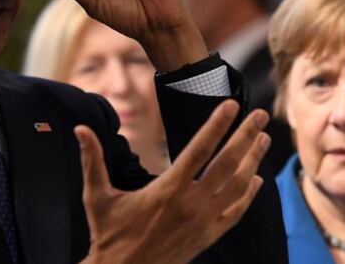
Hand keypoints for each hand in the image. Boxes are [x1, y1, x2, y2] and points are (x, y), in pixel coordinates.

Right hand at [76, 100, 270, 263]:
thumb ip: (92, 160)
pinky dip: (248, 196)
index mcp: (168, 189)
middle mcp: (191, 204)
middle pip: (227, 163)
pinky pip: (235, 214)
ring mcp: (203, 222)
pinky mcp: (207, 237)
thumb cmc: (108, 234)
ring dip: (253, 161)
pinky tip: (256, 180)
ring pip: (237, 187)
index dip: (217, 125)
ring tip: (264, 139)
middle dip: (246, 136)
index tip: (232, 105)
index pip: (200, 149)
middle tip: (261, 115)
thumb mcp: (97, 196)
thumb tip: (80, 129)